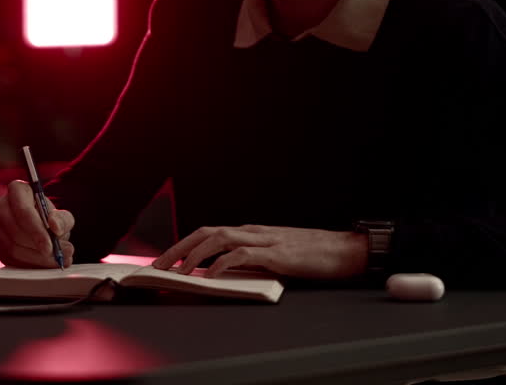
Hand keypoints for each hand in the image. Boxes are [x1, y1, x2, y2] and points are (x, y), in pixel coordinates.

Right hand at [0, 180, 75, 267]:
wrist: (41, 228)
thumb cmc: (50, 218)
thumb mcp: (62, 216)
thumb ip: (62, 220)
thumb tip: (56, 227)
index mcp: (17, 190)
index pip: (23, 211)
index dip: (36, 231)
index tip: (50, 247)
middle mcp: (0, 206)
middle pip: (15, 232)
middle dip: (38, 248)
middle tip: (57, 256)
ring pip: (13, 248)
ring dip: (36, 259)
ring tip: (56, 259)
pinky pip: (10, 260)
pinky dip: (29, 265)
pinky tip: (44, 263)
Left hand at [152, 224, 367, 279]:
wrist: (346, 249)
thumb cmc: (313, 255)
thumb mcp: (276, 256)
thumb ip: (252, 261)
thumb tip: (223, 273)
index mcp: (251, 232)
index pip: (209, 233)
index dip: (184, 244)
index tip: (166, 259)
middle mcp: (254, 231)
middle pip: (206, 232)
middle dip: (179, 247)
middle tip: (159, 265)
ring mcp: (265, 240)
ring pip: (219, 238)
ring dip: (195, 254)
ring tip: (179, 270)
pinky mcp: (277, 254)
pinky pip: (243, 254)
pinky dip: (223, 262)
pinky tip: (212, 274)